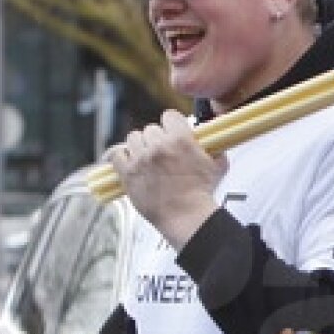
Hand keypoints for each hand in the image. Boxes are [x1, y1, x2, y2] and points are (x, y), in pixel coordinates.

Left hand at [108, 109, 227, 248]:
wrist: (186, 217)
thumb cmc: (201, 194)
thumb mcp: (217, 166)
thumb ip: (213, 148)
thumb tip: (211, 141)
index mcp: (180, 140)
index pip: (169, 116)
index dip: (173, 124)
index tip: (174, 132)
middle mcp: (158, 146)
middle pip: (151, 129)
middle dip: (158, 139)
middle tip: (164, 152)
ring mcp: (141, 159)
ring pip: (133, 138)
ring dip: (140, 146)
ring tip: (148, 158)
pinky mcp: (128, 173)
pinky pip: (117, 154)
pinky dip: (123, 156)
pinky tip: (132, 162)